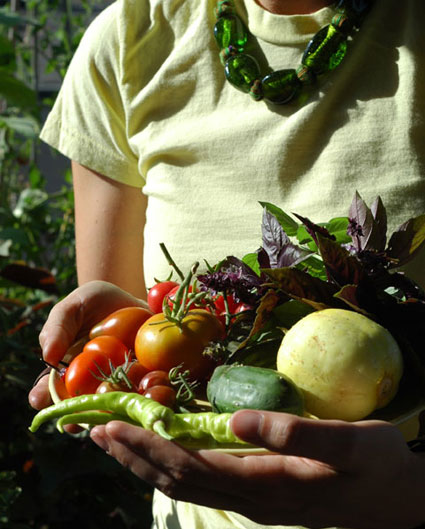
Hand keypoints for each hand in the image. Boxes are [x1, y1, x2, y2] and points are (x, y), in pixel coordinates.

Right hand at [28, 280, 147, 410]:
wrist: (129, 298)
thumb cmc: (92, 302)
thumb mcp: (72, 308)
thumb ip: (57, 328)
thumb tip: (48, 356)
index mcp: (66, 372)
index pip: (50, 389)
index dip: (43, 397)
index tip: (39, 400)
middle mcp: (90, 384)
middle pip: (82, 407)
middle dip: (79, 416)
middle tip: (77, 421)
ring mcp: (117, 383)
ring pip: (113, 406)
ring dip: (113, 413)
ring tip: (112, 415)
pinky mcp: (143, 378)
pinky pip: (144, 392)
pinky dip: (146, 396)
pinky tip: (146, 397)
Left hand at [90, 411, 424, 528]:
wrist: (402, 501)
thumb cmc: (380, 467)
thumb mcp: (350, 445)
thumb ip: (296, 435)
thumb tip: (239, 420)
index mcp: (266, 483)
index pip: (191, 466)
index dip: (149, 447)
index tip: (113, 427)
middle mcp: (251, 497)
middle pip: (178, 478)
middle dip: (134, 455)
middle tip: (97, 433)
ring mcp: (256, 500)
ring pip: (187, 483)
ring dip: (148, 462)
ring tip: (116, 445)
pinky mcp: (263, 494)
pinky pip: (205, 481)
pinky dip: (174, 465)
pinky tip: (166, 454)